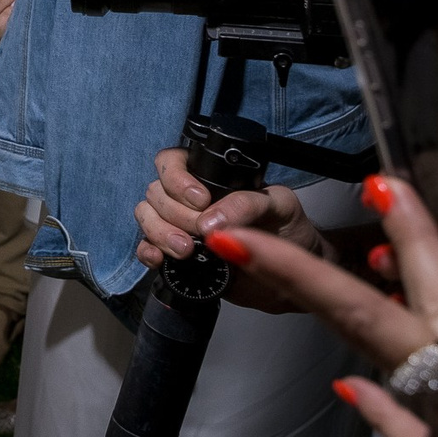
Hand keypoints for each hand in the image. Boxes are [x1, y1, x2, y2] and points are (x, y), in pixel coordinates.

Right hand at [135, 146, 325, 311]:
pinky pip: (146, 248)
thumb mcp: (279, 205)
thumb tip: (209, 221)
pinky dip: (148, 252)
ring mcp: (179, 226)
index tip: (200, 200)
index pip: (172, 162)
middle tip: (203, 232)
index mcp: (209, 177)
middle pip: (156, 192)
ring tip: (187, 251)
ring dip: (160, 232)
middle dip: (175, 214)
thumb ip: (248, 203)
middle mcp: (188, 199)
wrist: (291, 274)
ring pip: (146, 217)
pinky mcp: (175, 255)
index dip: (176, 178)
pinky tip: (161, 260)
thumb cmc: (288, 228)